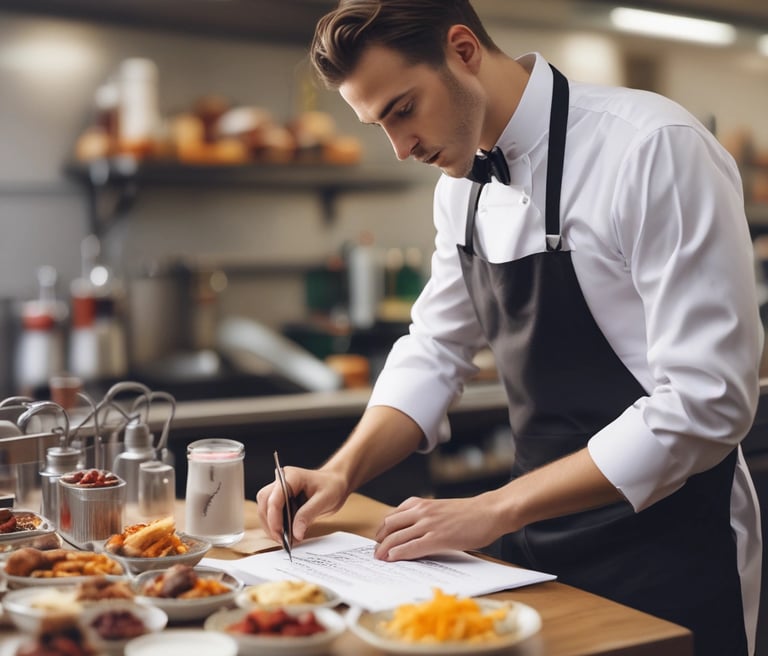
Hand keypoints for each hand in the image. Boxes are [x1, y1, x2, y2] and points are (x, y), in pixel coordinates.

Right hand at [256, 466, 348, 544]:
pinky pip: (271, 514)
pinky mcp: (280, 500)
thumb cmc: (332, 486)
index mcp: (291, 476)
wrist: (335, 483)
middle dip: (270, 524)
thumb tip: (295, 533)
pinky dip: (276, 525)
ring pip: (264, 509)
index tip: (280, 535)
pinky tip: (286, 534)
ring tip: (286, 539)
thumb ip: (308, 515)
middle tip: (282, 540)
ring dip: (271, 526)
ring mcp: (279, 490)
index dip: (274, 518)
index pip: (274, 498)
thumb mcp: (324, 500)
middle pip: (264, 503)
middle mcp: (281, 481)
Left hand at [373, 494, 502, 560]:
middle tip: (376, 552)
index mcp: (420, 503)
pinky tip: (393, 558)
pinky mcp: (438, 538)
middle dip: (380, 541)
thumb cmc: (469, 513)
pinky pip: (412, 547)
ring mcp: (428, 524)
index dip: (382, 530)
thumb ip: (424, 516)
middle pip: (389, 526)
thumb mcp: (439, 508)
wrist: (489, 511)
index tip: (379, 540)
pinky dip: (399, 553)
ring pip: (397, 537)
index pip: (392, 516)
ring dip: (385, 549)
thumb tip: (411, 532)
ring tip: (380, 559)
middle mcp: (421, 511)